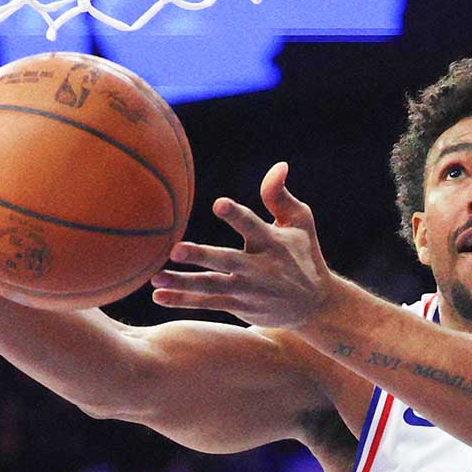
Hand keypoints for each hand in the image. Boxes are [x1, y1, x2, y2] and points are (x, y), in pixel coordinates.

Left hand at [151, 162, 336, 328]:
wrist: (316, 306)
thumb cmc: (303, 254)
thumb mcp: (301, 223)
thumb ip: (280, 195)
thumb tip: (279, 165)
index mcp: (273, 243)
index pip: (253, 226)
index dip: (236, 216)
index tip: (219, 204)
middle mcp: (260, 268)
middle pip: (226, 260)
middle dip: (202, 256)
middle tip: (175, 250)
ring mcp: (248, 290)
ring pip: (211, 286)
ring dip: (183, 282)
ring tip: (155, 277)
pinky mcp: (240, 306)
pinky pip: (208, 303)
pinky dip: (184, 301)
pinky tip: (158, 296)